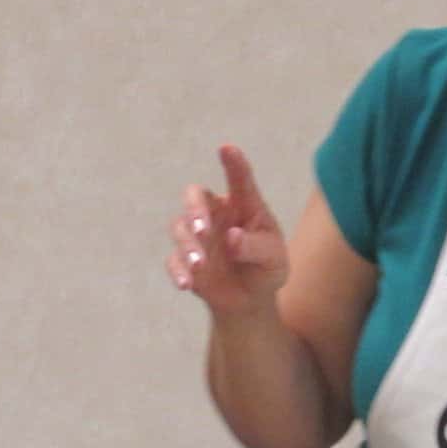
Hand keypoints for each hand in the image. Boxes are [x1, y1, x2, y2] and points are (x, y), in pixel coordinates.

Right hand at [169, 145, 288, 315]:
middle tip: (203, 229)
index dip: (233, 164)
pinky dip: (178, 270)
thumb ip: (255, 247)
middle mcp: (215, 214)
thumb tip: (232, 238)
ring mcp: (197, 236)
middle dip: (194, 209)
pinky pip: (173, 260)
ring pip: (180, 228)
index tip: (226, 148)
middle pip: (194, 197)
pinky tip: (185, 284)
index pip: (239, 180)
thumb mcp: (272, 258)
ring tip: (200, 265)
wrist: (251, 300)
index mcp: (243, 205)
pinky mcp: (185, 260)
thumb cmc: (266, 267)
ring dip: (188, 245)